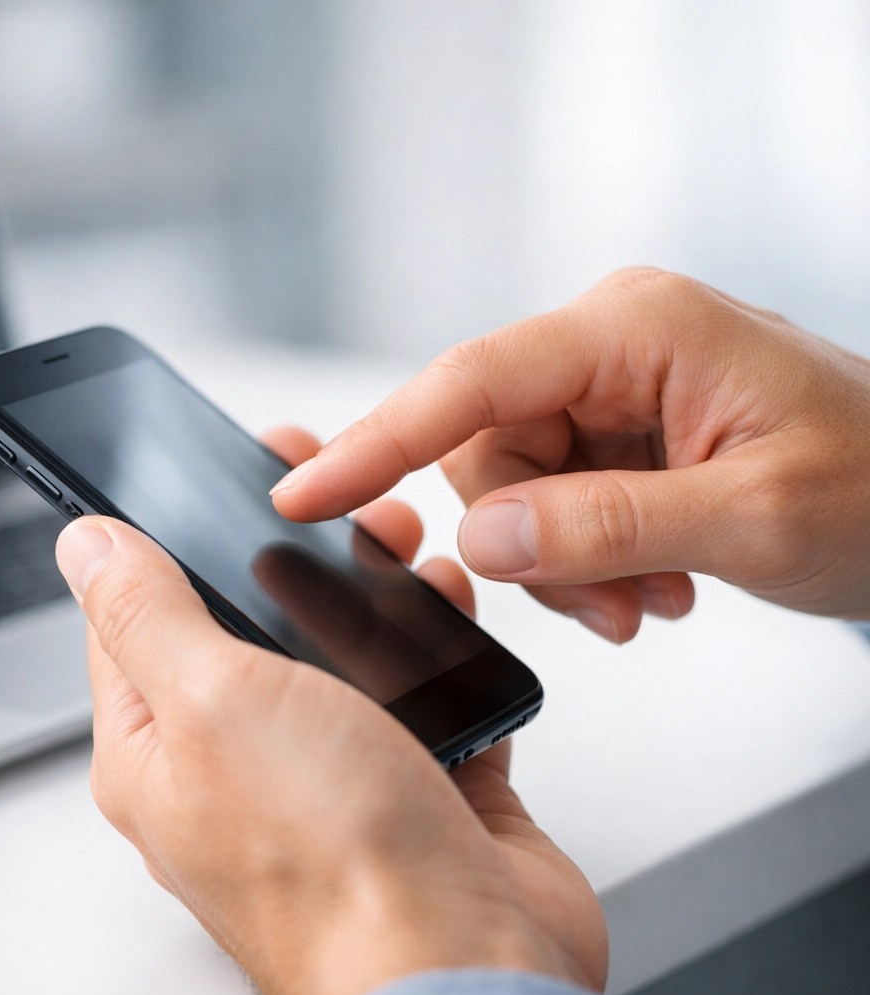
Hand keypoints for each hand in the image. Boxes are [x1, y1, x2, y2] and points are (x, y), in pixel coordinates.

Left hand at [56, 427, 606, 994]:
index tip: (219, 474)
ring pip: (341, 651)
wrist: (466, 967)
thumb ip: (146, 613)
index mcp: (162, 747)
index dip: (174, 533)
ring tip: (404, 545)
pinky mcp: (410, 783)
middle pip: (252, 622)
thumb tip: (86, 547)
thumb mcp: (213, 698)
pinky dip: (435, 644)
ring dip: (372, 591)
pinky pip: (417, 691)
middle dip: (293, 549)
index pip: (139, 614)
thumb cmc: (334, 864)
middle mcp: (240, 763)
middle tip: (334, 499)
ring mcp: (329, 775)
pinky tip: (451, 611)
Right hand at [270, 269, 869, 642]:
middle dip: (528, 544)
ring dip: (565, 564)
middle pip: (487, 450)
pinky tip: (653, 583)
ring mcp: (612, 391)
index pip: (471, 381)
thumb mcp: (751, 517)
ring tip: (649, 600)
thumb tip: (487, 538)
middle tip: (609, 605)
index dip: (377, 441)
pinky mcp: (619, 433)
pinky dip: (586, 560)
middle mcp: (610, 347)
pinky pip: (553, 502)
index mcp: (637, 328)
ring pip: (515, 488)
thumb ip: (606, 526)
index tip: (302, 489)